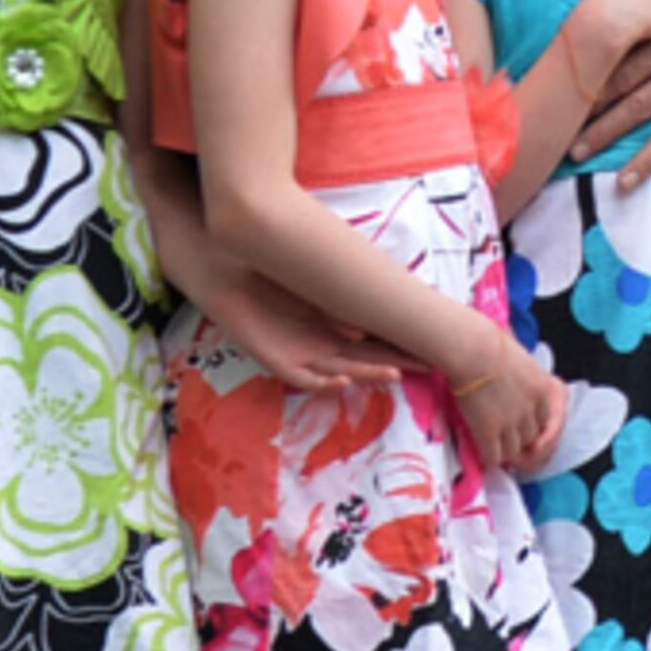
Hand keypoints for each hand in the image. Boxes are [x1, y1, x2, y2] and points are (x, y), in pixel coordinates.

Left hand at [197, 267, 410, 390]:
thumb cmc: (266, 268)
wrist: (222, 269)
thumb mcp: (309, 279)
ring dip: (365, 374)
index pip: (374, 340)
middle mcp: (319, 345)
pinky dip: (323, 382)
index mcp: (331, 326)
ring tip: (393, 373)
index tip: (428, 346)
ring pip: (340, 370)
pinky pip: (303, 378)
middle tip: (425, 364)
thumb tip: (370, 310)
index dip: (399, 344)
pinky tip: (343, 379)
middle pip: (364, 358)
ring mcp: (299, 354)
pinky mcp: (275, 360)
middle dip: (394, 362)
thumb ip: (338, 295)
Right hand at [454, 331, 566, 475]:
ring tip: (496, 452)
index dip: (537, 431)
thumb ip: (526, 377)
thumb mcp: (521, 359)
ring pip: (515, 451)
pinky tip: (484, 459)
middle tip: (511, 446)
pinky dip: (490, 460)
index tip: (530, 437)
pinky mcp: (489, 430)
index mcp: (543, 390)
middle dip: (522, 443)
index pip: (548, 421)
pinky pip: (494, 456)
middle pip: (533, 438)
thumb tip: (519, 381)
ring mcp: (511, 422)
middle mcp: (531, 409)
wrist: (472, 350)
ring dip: (506, 454)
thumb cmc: (490, 344)